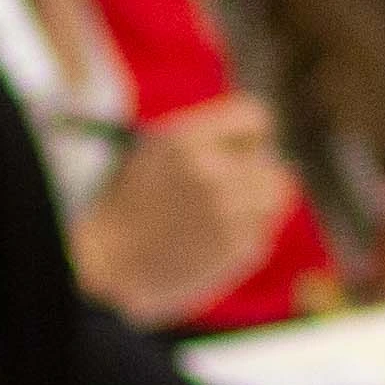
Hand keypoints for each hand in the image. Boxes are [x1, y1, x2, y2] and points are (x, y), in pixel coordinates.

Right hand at [73, 96, 297, 323]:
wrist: (108, 265)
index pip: (255, 118)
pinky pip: (262, 228)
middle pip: (268, 158)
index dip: (245, 136)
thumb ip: (205, 140)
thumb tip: (257, 142)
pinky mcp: (241, 247)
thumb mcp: (156, 153)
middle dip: (250, 169)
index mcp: (187, 140)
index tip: (236, 148)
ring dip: (256, 199)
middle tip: (228, 185)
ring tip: (221, 212)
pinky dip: (244, 232)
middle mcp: (214, 171)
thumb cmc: (128, 205)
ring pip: (276, 192)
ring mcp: (231, 211)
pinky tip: (210, 240)